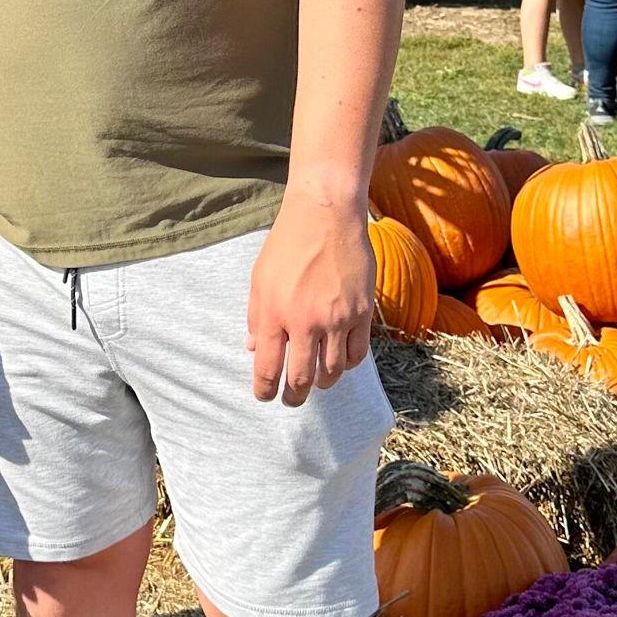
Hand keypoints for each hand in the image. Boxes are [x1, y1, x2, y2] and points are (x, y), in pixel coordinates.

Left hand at [247, 188, 377, 407]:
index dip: (265, 390)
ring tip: (317, 383)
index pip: (268, 369)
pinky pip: (357, 354)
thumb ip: (255, 316)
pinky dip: (347, 365)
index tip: (265, 397)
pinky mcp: (362, 312)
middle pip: (301, 378)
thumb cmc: (287, 243)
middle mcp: (305, 321)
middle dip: (294, 396)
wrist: (325, 215)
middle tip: (292, 400)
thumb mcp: (260, 278)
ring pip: (332, 372)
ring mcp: (337, 318)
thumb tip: (254, 350)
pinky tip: (339, 362)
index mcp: (274, 313)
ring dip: (322, 384)